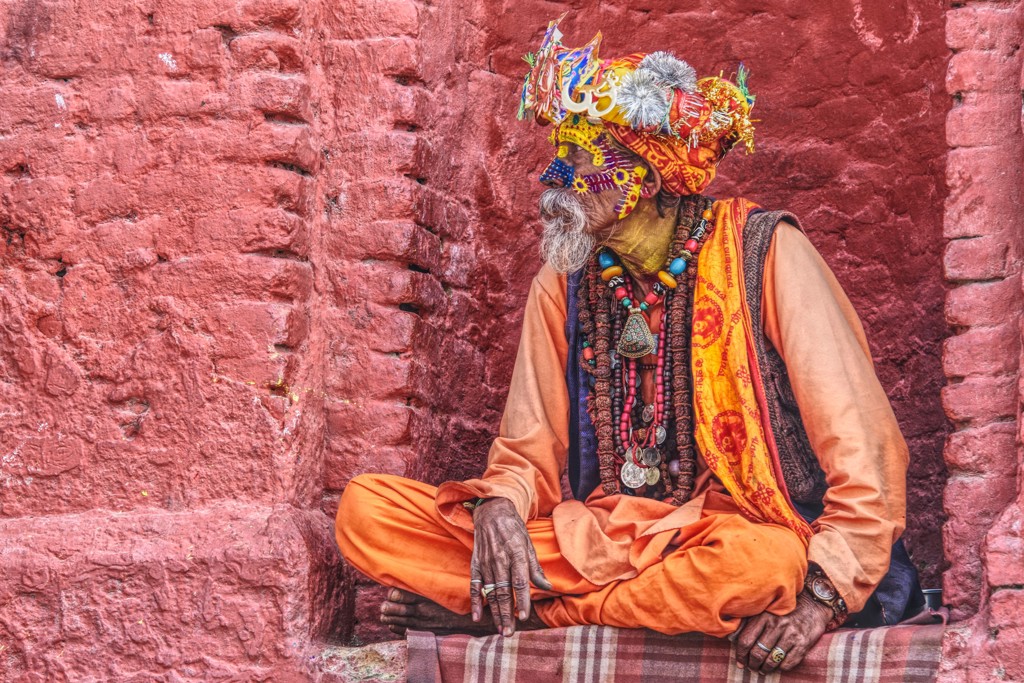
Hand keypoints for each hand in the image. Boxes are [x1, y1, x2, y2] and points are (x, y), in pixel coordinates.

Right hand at [469, 497, 552, 636]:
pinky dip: (475, 601)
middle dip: (507, 614)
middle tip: (509, 633)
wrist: (491, 511)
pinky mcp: (475, 563)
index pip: (520, 582)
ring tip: (500, 629)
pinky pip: (474, 585)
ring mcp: (486, 562)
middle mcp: (500, 559)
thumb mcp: (528, 544)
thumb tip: (547, 587)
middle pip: (504, 592)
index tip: (524, 617)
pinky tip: (477, 616)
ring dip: (494, 612)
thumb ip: (535, 567)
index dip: (523, 600)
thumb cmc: (514, 529)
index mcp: (517, 554)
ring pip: (491, 592)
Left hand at [733, 590, 832, 674]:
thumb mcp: (766, 610)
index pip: (745, 640)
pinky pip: (787, 664)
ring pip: (771, 660)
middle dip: (752, 664)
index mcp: (763, 616)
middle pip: (757, 653)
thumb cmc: (784, 609)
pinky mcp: (802, 644)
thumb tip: (731, 638)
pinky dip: (779, 668)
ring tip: (762, 670)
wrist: (813, 605)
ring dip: (764, 669)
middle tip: (751, 667)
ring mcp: (790, 635)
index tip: (740, 662)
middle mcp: (776, 625)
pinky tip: (777, 667)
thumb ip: (749, 622)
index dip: (740, 655)